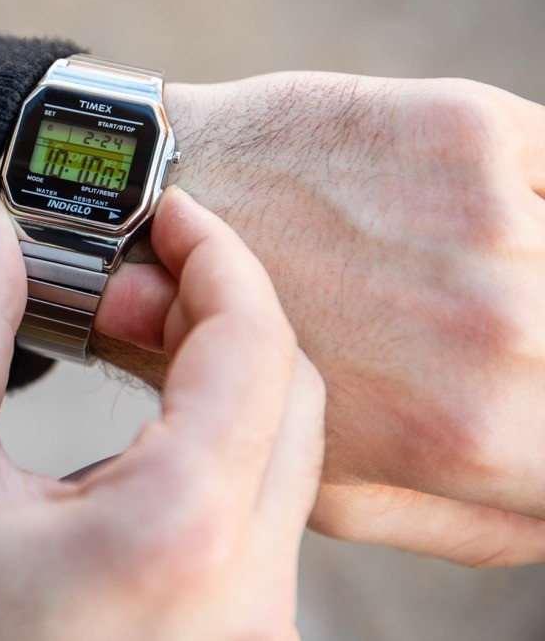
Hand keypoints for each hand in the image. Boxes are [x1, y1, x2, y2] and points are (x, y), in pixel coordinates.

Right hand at [0, 189, 324, 640]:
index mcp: (177, 537)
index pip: (256, 346)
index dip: (216, 255)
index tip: (166, 213)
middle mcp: (247, 596)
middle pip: (293, 397)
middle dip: (217, 311)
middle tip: (126, 277)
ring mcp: (252, 634)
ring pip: (285, 460)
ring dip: (215, 380)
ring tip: (118, 346)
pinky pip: (261, 518)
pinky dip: (213, 448)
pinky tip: (132, 433)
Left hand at [94, 73, 544, 565]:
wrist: (141, 213)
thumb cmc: (228, 357)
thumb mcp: (333, 488)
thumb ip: (469, 519)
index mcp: (467, 434)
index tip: (519, 402)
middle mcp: (498, 330)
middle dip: (531, 355)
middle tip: (458, 332)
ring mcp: (489, 221)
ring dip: (530, 267)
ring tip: (440, 273)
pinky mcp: (469, 129)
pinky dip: (525, 193)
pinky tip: (447, 205)